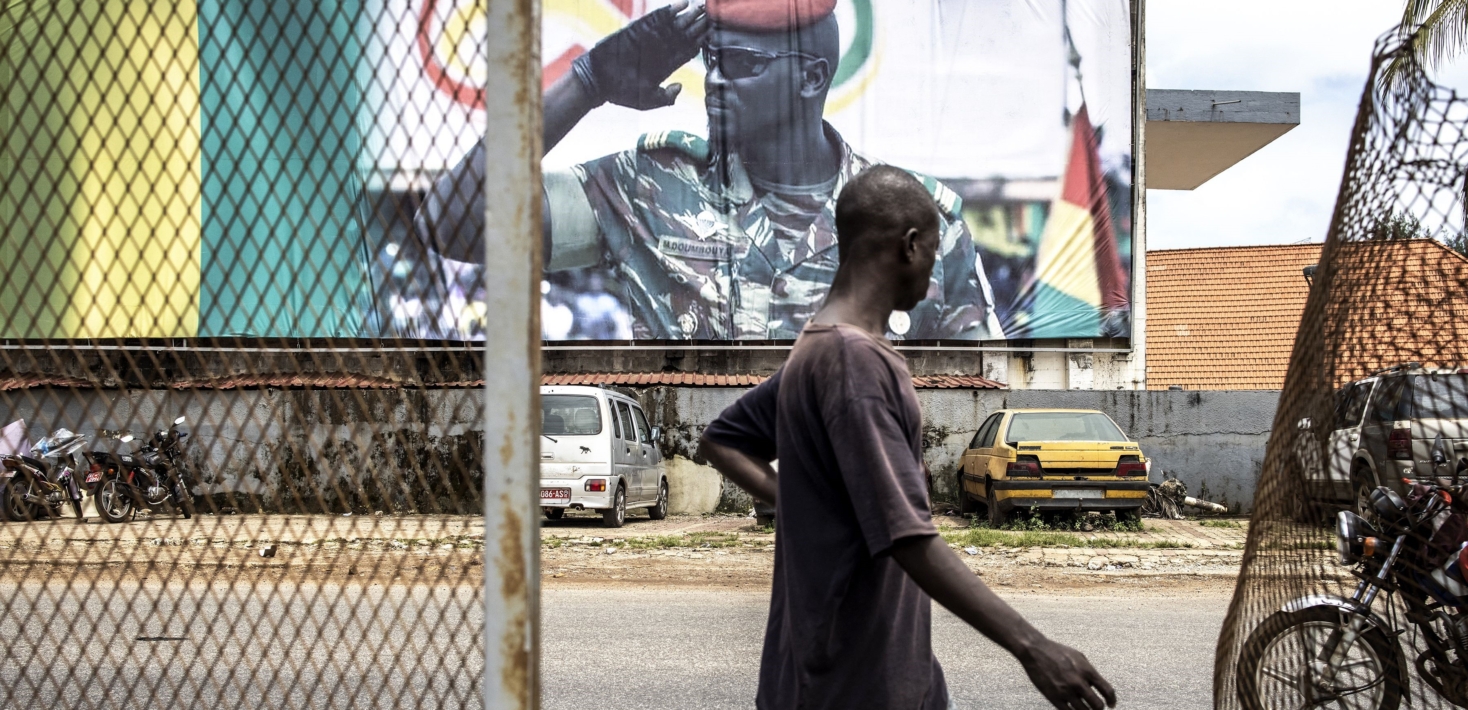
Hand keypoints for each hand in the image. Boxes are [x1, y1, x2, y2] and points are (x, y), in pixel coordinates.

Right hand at [571, 0, 708, 109]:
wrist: (597, 81)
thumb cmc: (621, 93)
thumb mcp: (646, 100)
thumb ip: (665, 97)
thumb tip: (679, 87)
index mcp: (667, 66)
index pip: (690, 50)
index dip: (702, 41)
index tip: (715, 32)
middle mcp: (661, 50)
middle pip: (686, 35)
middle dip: (700, 25)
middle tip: (713, 14)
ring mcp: (651, 38)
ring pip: (675, 24)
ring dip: (690, 15)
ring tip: (702, 6)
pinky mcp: (638, 30)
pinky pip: (656, 18)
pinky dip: (669, 11)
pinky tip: (683, 4)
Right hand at [1018, 638, 1116, 709]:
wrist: (1035, 651)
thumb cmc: (1057, 651)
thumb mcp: (1079, 656)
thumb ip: (1090, 672)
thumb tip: (1097, 686)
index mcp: (1087, 671)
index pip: (1107, 691)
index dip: (1112, 700)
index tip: (1111, 704)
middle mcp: (1078, 682)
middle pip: (1098, 706)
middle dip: (1099, 708)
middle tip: (1096, 707)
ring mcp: (1066, 692)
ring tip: (1085, 708)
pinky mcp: (1054, 698)